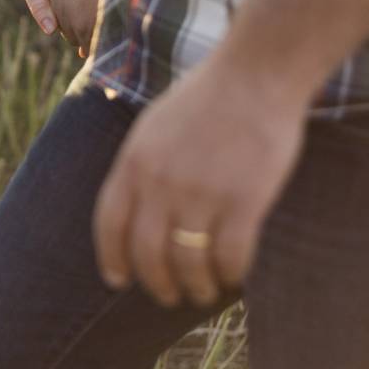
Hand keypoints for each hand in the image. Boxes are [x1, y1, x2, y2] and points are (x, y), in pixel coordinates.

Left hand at [91, 54, 305, 307]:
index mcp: (134, 162)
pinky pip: (230, 256)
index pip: (110, 225)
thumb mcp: (153, 125)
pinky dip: (230, 274)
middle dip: (156, 284)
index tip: (119, 280)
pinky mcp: (244, 201)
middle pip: (147, 254)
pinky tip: (233, 276)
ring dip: (195, 287)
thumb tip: (133, 209)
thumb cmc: (209, 95)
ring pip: (188, 263)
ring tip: (203, 293)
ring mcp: (202, 193)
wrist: (258, 72)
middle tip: (169, 295)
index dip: (112, 259)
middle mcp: (161, 182)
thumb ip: (140, 166)